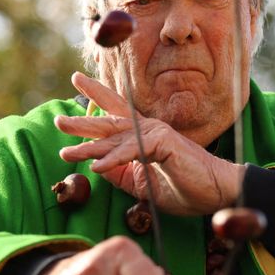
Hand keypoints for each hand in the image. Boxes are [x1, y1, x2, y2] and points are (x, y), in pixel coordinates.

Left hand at [55, 72, 245, 215]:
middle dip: (83, 121)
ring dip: (90, 144)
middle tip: (59, 121)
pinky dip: (113, 159)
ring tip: (67, 150)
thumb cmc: (184, 188)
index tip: (77, 82)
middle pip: (110, 121)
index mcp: (145, 136)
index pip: (117, 113)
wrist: (215, 193)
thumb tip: (98, 167)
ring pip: (116, 137)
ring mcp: (156, 134)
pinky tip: (96, 167)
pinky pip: (132, 151)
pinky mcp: (163, 144)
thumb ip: (122, 173)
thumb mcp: (144, 184)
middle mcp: (149, 129)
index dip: (97, 98)